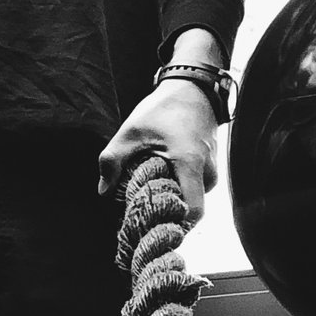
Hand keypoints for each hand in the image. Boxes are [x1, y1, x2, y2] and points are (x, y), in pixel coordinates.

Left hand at [98, 80, 220, 223]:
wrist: (193, 87)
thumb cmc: (164, 107)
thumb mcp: (131, 131)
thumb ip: (113, 160)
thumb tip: (103, 190)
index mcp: (190, 165)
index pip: (192, 212)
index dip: (174, 225)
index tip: (152, 228)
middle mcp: (207, 172)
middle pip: (190, 209)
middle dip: (166, 212)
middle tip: (142, 209)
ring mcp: (212, 170)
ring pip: (192, 197)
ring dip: (171, 197)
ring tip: (149, 189)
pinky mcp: (209, 166)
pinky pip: (195, 187)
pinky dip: (178, 187)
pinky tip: (161, 178)